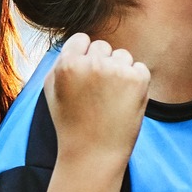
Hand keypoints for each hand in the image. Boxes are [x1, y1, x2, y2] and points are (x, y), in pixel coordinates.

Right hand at [43, 33, 149, 170]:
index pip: (81, 39)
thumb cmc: (71, 123)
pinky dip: (135, 82)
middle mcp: (92, 63)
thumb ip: (61, 62)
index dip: (83, 55)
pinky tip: (123, 101)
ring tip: (109, 99)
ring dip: (119, 71)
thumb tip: (77, 43)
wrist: (94, 152)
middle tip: (97, 92)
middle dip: (101, 63)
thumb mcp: (53, 91)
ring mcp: (117, 70)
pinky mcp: (138, 79)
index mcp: (67, 64)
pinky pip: (139, 68)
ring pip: (122, 56)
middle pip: (102, 46)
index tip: (85, 74)